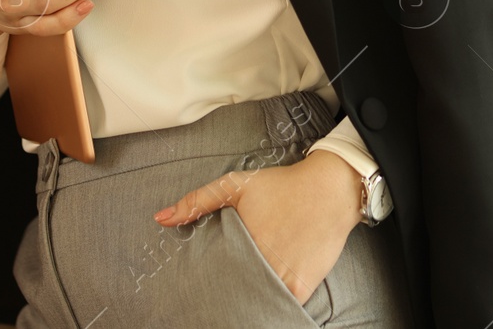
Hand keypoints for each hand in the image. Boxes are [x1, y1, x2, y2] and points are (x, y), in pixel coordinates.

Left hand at [152, 150, 362, 302]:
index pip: (216, 275)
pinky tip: (262, 301)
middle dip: (226, 294)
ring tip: (237, 298)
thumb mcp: (237, 185)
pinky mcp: (304, 286)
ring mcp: (286, 278)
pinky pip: (282, 307)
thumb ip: (198, 201)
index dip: (207, 281)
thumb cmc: (282, 185)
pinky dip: (272, 306)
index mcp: (244, 242)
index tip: (200, 286)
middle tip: (216, 295)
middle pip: (236, 291)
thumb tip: (160, 218)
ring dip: (248, 301)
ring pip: (258, 301)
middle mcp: (264, 264)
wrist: (332, 188)